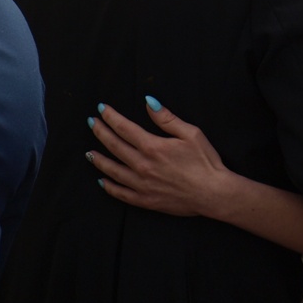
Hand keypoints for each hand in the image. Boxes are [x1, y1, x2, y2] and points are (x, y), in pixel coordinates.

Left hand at [87, 97, 226, 216]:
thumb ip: (167, 118)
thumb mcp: (191, 133)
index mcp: (153, 147)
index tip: (101, 109)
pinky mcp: (145, 200)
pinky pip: (120, 193)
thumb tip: (149, 103)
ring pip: (112, 170)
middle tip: (91, 123)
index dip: (112, 117)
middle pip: (115, 146)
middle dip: (101, 132)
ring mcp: (141, 185)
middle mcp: (142, 165)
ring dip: (99, 160)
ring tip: (89, 152)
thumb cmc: (205, 161)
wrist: (213, 193)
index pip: (125, 128)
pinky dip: (109, 187)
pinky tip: (102, 181)